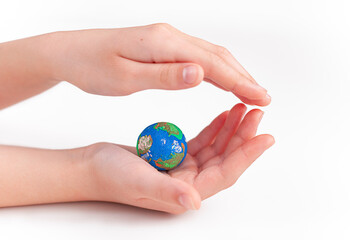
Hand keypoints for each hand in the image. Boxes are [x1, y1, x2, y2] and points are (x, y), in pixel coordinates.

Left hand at [47, 24, 269, 105]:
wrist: (71, 52)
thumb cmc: (92, 66)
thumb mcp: (126, 78)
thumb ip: (165, 76)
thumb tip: (201, 73)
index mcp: (163, 43)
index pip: (211, 64)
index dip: (239, 82)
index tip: (261, 98)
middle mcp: (170, 36)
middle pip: (216, 55)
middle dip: (243, 76)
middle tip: (264, 97)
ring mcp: (167, 39)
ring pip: (210, 54)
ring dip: (233, 72)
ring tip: (250, 90)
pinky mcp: (163, 46)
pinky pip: (197, 55)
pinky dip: (216, 69)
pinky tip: (222, 79)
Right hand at [85, 104, 273, 213]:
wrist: (91, 166)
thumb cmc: (109, 175)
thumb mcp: (137, 182)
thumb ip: (166, 192)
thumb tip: (195, 202)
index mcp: (184, 193)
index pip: (224, 174)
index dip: (246, 156)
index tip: (265, 137)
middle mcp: (188, 183)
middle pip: (225, 160)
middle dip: (243, 137)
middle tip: (257, 113)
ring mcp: (183, 169)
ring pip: (217, 149)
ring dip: (232, 130)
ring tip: (244, 109)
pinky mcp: (176, 156)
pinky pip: (203, 142)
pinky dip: (215, 128)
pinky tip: (224, 116)